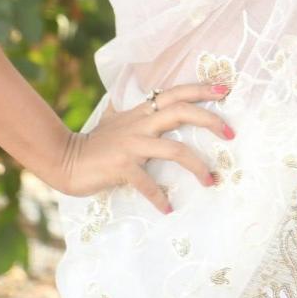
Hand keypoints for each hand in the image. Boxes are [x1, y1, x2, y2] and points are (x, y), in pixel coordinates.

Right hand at [57, 82, 235, 213]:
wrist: (65, 158)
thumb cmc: (94, 142)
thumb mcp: (115, 119)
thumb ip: (131, 110)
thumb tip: (138, 96)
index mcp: (142, 112)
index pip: (176, 93)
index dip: (201, 89)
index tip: (225, 89)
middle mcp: (140, 123)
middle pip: (181, 112)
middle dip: (210, 120)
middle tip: (232, 133)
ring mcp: (132, 145)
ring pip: (173, 149)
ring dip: (197, 166)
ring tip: (212, 181)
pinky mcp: (122, 167)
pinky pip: (147, 183)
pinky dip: (160, 197)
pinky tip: (168, 208)